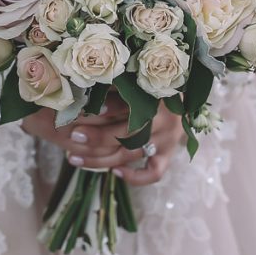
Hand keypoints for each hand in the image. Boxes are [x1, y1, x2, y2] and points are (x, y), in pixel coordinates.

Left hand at [21, 94, 183, 186]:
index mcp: (155, 94)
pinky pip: (153, 172)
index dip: (105, 107)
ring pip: (131, 155)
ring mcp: (167, 139)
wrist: (182, 98)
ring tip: (73, 158)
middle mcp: (164, 119)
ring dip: (100, 159)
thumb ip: (114, 82)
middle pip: (128, 134)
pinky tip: (114, 173)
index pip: (128, 104)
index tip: (80, 109)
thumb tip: (80, 85)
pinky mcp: (169, 154)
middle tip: (73, 136)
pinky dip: (135, 177)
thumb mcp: (135, 77)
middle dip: (98, 137)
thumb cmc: (149, 83)